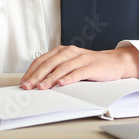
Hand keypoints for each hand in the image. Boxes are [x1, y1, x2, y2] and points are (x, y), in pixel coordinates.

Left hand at [19, 45, 138, 89]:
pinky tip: (61, 84)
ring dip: (49, 78)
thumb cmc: (91, 65)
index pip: (42, 60)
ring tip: (41, 87)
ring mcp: (80, 58)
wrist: (114, 62)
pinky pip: (78, 72)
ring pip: (61, 67)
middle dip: (36, 76)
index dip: (31, 71)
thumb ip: (57, 69)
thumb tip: (38, 82)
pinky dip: (68, 78)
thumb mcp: (71, 64)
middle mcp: (69, 52)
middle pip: (49, 63)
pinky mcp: (91, 66)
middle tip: (27, 86)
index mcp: (62, 51)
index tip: (23, 82)